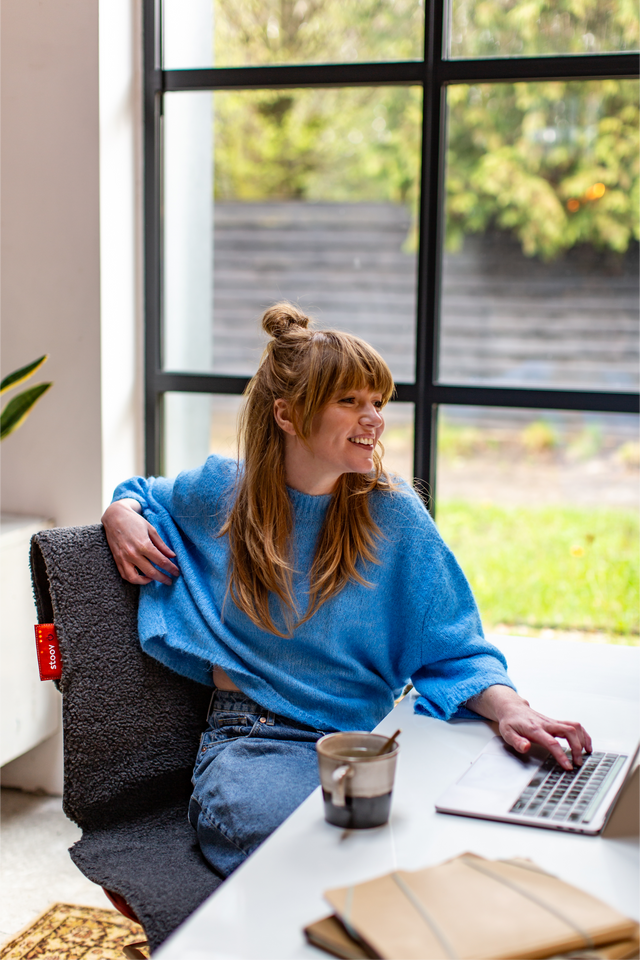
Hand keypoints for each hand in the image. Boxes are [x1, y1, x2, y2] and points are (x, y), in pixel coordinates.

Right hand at [102, 499, 179, 585]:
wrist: (114, 516)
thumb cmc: (134, 521)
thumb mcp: (151, 530)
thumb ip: (162, 545)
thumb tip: (173, 556)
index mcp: (143, 544)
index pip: (161, 561)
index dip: (171, 568)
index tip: (176, 572)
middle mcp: (133, 553)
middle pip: (151, 572)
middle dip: (163, 578)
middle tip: (170, 581)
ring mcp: (123, 558)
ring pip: (135, 578)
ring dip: (147, 582)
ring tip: (154, 579)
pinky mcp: (117, 560)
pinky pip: (125, 575)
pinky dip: (134, 579)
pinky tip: (142, 577)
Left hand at [466, 684, 591, 770]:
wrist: (512, 708)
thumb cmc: (510, 722)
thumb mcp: (507, 733)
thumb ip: (517, 742)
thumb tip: (526, 748)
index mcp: (535, 729)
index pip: (552, 742)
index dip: (561, 755)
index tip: (568, 766)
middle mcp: (547, 724)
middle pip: (569, 732)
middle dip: (577, 748)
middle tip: (578, 763)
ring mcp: (553, 722)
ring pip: (574, 727)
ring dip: (583, 740)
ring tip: (586, 754)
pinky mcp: (556, 722)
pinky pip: (574, 726)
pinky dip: (583, 734)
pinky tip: (586, 744)